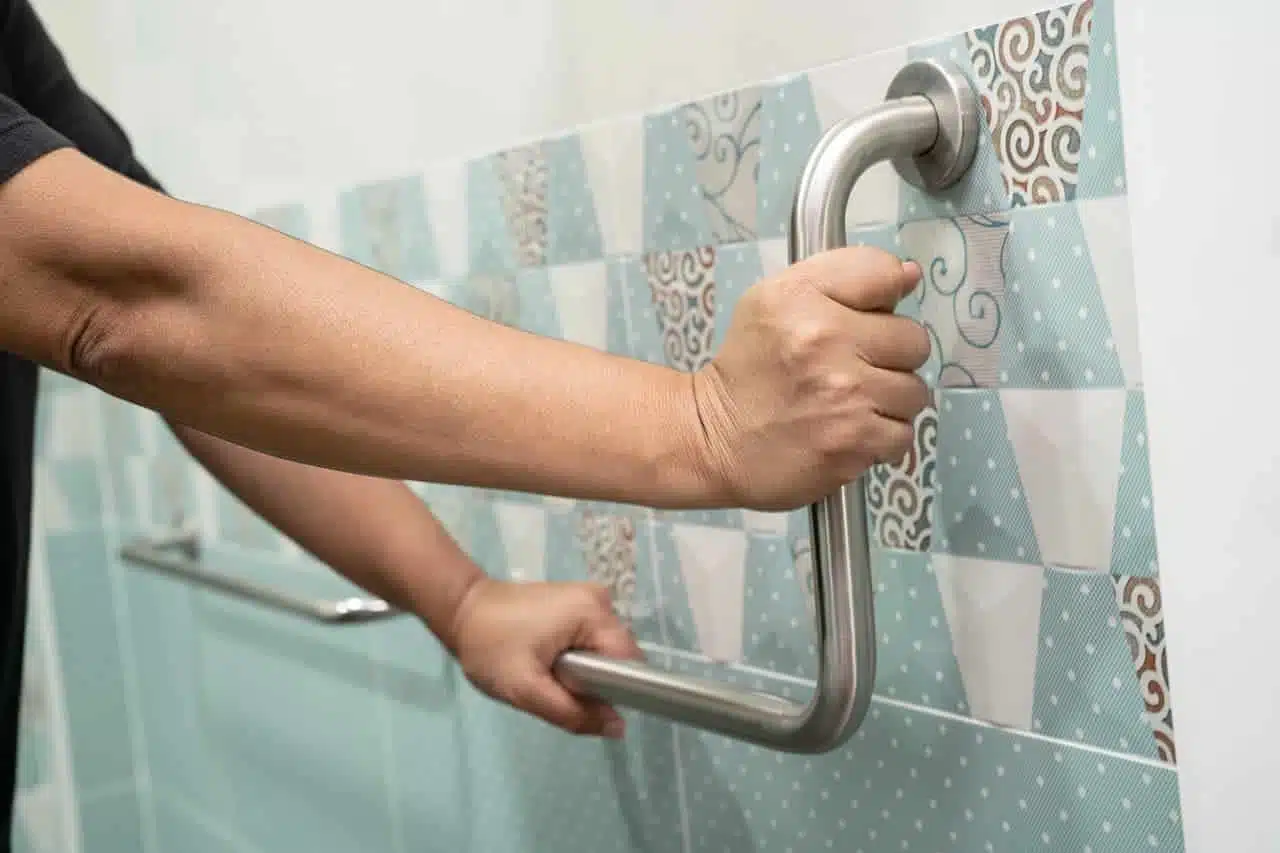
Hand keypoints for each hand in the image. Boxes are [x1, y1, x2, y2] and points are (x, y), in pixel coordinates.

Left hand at [449, 577, 642, 737]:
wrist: (462, 610)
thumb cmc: (490, 647)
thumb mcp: (527, 690)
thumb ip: (573, 713)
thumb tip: (618, 727)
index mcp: (592, 612)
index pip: (628, 661)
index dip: (616, 690)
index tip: (587, 705)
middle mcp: (600, 599)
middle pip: (618, 655)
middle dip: (596, 681)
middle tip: (557, 689)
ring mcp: (588, 597)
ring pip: (605, 650)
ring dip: (586, 670)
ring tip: (551, 675)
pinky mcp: (577, 601)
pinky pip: (592, 639)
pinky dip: (578, 656)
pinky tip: (551, 661)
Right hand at [693, 246, 930, 510]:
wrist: (712, 441)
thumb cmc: (748, 369)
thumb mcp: (775, 302)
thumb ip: (843, 277)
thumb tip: (910, 276)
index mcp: (801, 298)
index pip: (884, 274)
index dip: (880, 301)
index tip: (859, 320)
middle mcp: (825, 341)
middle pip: (913, 340)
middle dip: (889, 356)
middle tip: (852, 369)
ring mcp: (844, 396)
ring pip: (914, 392)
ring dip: (888, 401)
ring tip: (850, 404)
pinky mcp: (854, 443)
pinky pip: (902, 435)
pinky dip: (880, 439)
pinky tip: (848, 432)